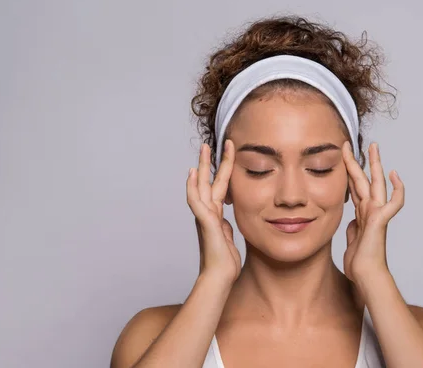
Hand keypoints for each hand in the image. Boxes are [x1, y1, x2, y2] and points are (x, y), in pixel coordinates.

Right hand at [186, 140, 240, 284]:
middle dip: (210, 162)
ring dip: (203, 167)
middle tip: (208, 144)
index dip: (224, 170)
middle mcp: (208, 213)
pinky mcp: (205, 223)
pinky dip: (193, 187)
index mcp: (215, 215)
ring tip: (204, 149)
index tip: (229, 154)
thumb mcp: (228, 239)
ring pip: (202, 186)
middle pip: (208, 182)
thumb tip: (224, 221)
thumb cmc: (224, 262)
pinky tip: (193, 174)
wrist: (220, 278)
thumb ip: (224, 227)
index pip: (220, 187)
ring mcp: (205, 217)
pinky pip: (196, 201)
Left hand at [342, 141, 404, 285]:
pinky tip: (395, 176)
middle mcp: (370, 210)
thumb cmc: (359, 262)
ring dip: (376, 165)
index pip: (356, 187)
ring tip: (374, 148)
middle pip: (366, 179)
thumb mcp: (352, 240)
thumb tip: (353, 221)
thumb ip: (354, 227)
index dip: (350, 172)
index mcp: (362, 213)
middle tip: (361, 144)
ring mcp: (376, 213)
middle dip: (362, 161)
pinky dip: (398, 190)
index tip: (345, 158)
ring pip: (376, 184)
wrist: (365, 275)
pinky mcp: (381, 220)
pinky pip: (394, 202)